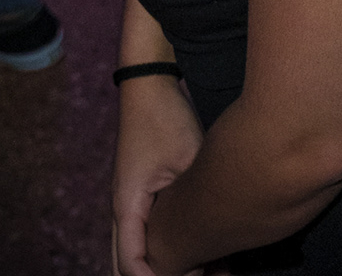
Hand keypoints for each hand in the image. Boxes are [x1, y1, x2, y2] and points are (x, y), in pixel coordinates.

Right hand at [112, 75, 203, 275]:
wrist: (150, 85)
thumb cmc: (165, 116)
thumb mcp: (186, 156)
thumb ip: (195, 195)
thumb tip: (218, 230)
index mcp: (127, 204)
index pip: (131, 263)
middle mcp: (123, 209)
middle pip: (129, 265)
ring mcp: (130, 203)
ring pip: (138, 251)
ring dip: (164, 266)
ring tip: (206, 271)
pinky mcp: (141, 195)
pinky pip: (148, 233)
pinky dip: (168, 248)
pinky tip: (202, 251)